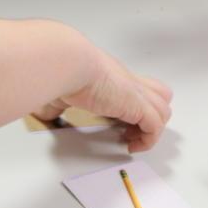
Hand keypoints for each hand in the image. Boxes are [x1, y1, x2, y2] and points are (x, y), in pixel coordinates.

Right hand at [32, 41, 172, 151]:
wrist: (71, 62)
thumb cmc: (64, 70)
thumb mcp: (59, 91)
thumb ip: (55, 104)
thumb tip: (43, 114)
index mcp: (113, 76)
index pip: (138, 87)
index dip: (135, 107)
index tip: (120, 123)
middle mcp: (129, 82)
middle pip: (160, 95)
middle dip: (152, 115)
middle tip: (131, 131)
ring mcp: (136, 93)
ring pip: (163, 110)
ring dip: (152, 129)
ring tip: (132, 140)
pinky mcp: (138, 105)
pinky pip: (156, 126)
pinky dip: (149, 139)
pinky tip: (132, 145)